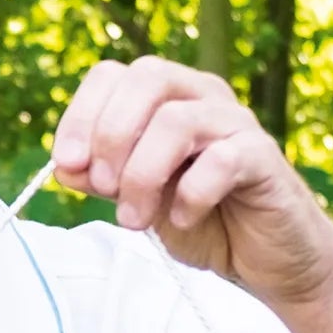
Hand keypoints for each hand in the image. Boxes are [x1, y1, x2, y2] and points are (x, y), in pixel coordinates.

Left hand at [51, 56, 332, 305]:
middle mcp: (203, 98)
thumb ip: (103, 179)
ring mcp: (236, 124)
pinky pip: (222, 161)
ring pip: (177, 121)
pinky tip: (184, 220)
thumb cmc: (204, 220)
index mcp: (167, 99)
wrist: (266, 258)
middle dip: (111, 135)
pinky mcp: (263, 159)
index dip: (81, 115)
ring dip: (142, 174)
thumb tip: (65, 165)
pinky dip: (192, 194)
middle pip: (147, 78)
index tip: (67, 164)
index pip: (113, 75)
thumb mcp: (138, 200)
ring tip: (135, 218)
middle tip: (103, 188)